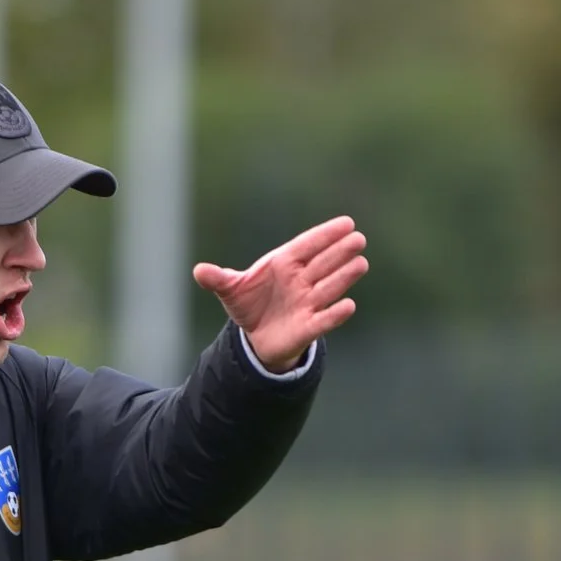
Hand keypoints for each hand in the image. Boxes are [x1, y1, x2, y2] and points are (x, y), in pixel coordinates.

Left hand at [192, 216, 368, 370]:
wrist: (255, 337)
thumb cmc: (249, 304)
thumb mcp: (231, 290)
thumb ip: (218, 279)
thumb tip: (199, 271)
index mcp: (284, 264)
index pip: (307, 245)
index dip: (326, 235)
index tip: (346, 223)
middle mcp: (301, 281)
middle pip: (323, 263)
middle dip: (340, 252)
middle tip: (358, 238)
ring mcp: (307, 302)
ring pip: (329, 287)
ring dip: (344, 276)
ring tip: (361, 263)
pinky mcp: (308, 327)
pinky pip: (324, 319)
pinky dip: (335, 314)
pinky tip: (348, 305)